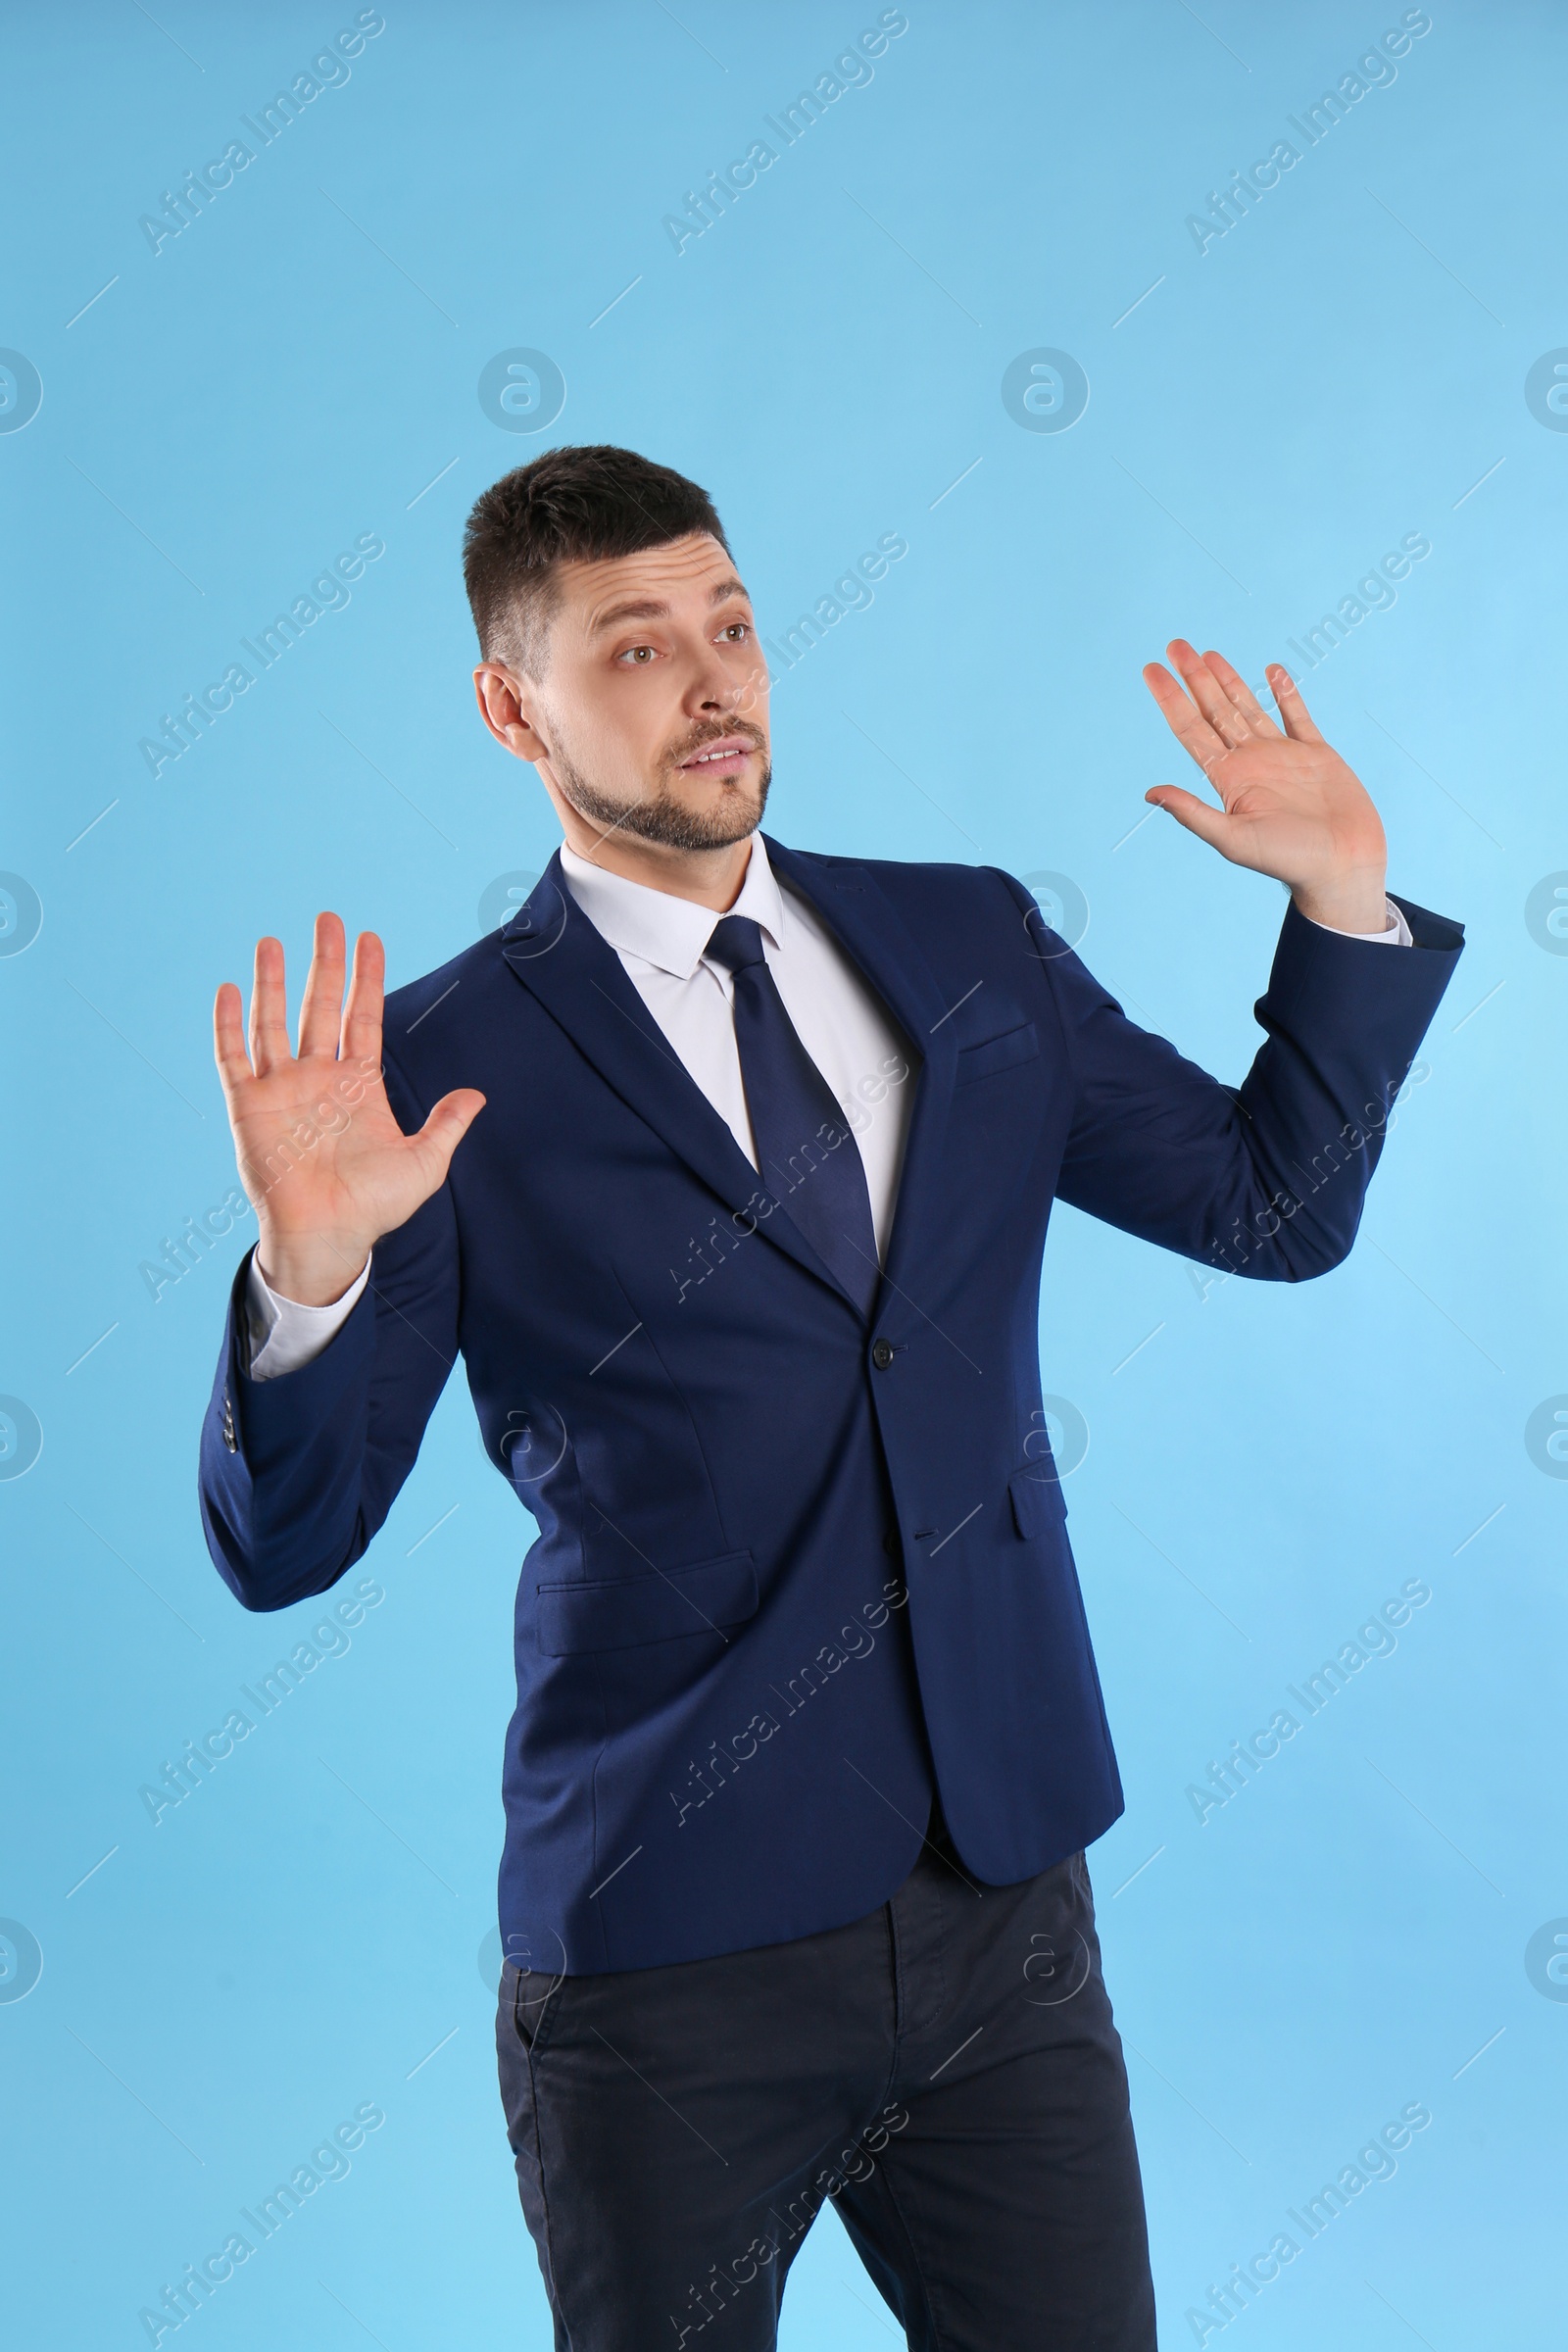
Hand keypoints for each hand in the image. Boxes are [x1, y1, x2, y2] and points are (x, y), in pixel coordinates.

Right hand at [214, 914, 484, 1305]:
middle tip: (329, 918)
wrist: (329, 1237)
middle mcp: (317, 1078)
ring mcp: (281, 1089)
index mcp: (357, 1085)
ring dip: (272, 982)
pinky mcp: (247, 1106)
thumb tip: (477, 1095)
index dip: (367, 979)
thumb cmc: (374, 1207)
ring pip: (273, 1022)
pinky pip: (233, 1057)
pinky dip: (228, 1024)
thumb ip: (447, 1124)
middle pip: (319, 1006)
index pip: (361, 1017)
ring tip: (272, 940)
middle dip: (324, 962)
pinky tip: (229, 989)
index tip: (370, 938)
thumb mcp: (424, 1163)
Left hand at [1141, 641, 1389, 933]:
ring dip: (1228, 680)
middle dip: (1194, 678)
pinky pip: (1297, 715)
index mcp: (1228, 778)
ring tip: (1207, 653)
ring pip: (1248, 707)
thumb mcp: (1232, 838)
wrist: (1342, 865)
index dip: (1171, 699)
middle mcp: (1250, 762)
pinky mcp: (1316, 753)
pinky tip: (1271, 671)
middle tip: (1174, 644)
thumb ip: (1193, 813)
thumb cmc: (1288, 860)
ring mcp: (1282, 755)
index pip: (1190, 729)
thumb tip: (1150, 793)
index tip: (1151, 669)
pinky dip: (1285, 693)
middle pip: (1214, 710)